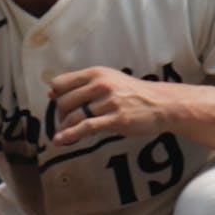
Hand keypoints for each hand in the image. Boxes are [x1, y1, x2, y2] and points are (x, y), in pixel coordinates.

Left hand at [49, 66, 178, 146]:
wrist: (163, 104)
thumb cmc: (133, 94)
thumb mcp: (109, 81)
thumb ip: (83, 86)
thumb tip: (51, 93)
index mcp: (96, 73)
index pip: (60, 83)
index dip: (56, 96)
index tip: (57, 104)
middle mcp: (101, 85)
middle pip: (63, 102)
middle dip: (60, 115)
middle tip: (66, 122)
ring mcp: (108, 102)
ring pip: (73, 116)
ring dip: (64, 128)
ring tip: (63, 134)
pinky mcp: (115, 120)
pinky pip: (85, 127)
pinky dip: (69, 135)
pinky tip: (61, 141)